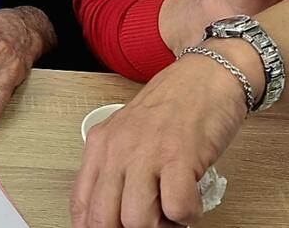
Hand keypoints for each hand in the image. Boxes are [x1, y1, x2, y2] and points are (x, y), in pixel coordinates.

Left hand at [71, 52, 247, 226]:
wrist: (206, 75)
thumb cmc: (174, 104)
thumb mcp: (129, 132)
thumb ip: (116, 168)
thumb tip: (114, 213)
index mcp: (101, 144)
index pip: (81, 205)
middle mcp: (118, 149)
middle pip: (103, 219)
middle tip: (151, 221)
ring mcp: (147, 153)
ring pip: (137, 221)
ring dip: (160, 225)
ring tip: (173, 208)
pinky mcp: (179, 157)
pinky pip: (176, 209)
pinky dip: (187, 214)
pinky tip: (192, 197)